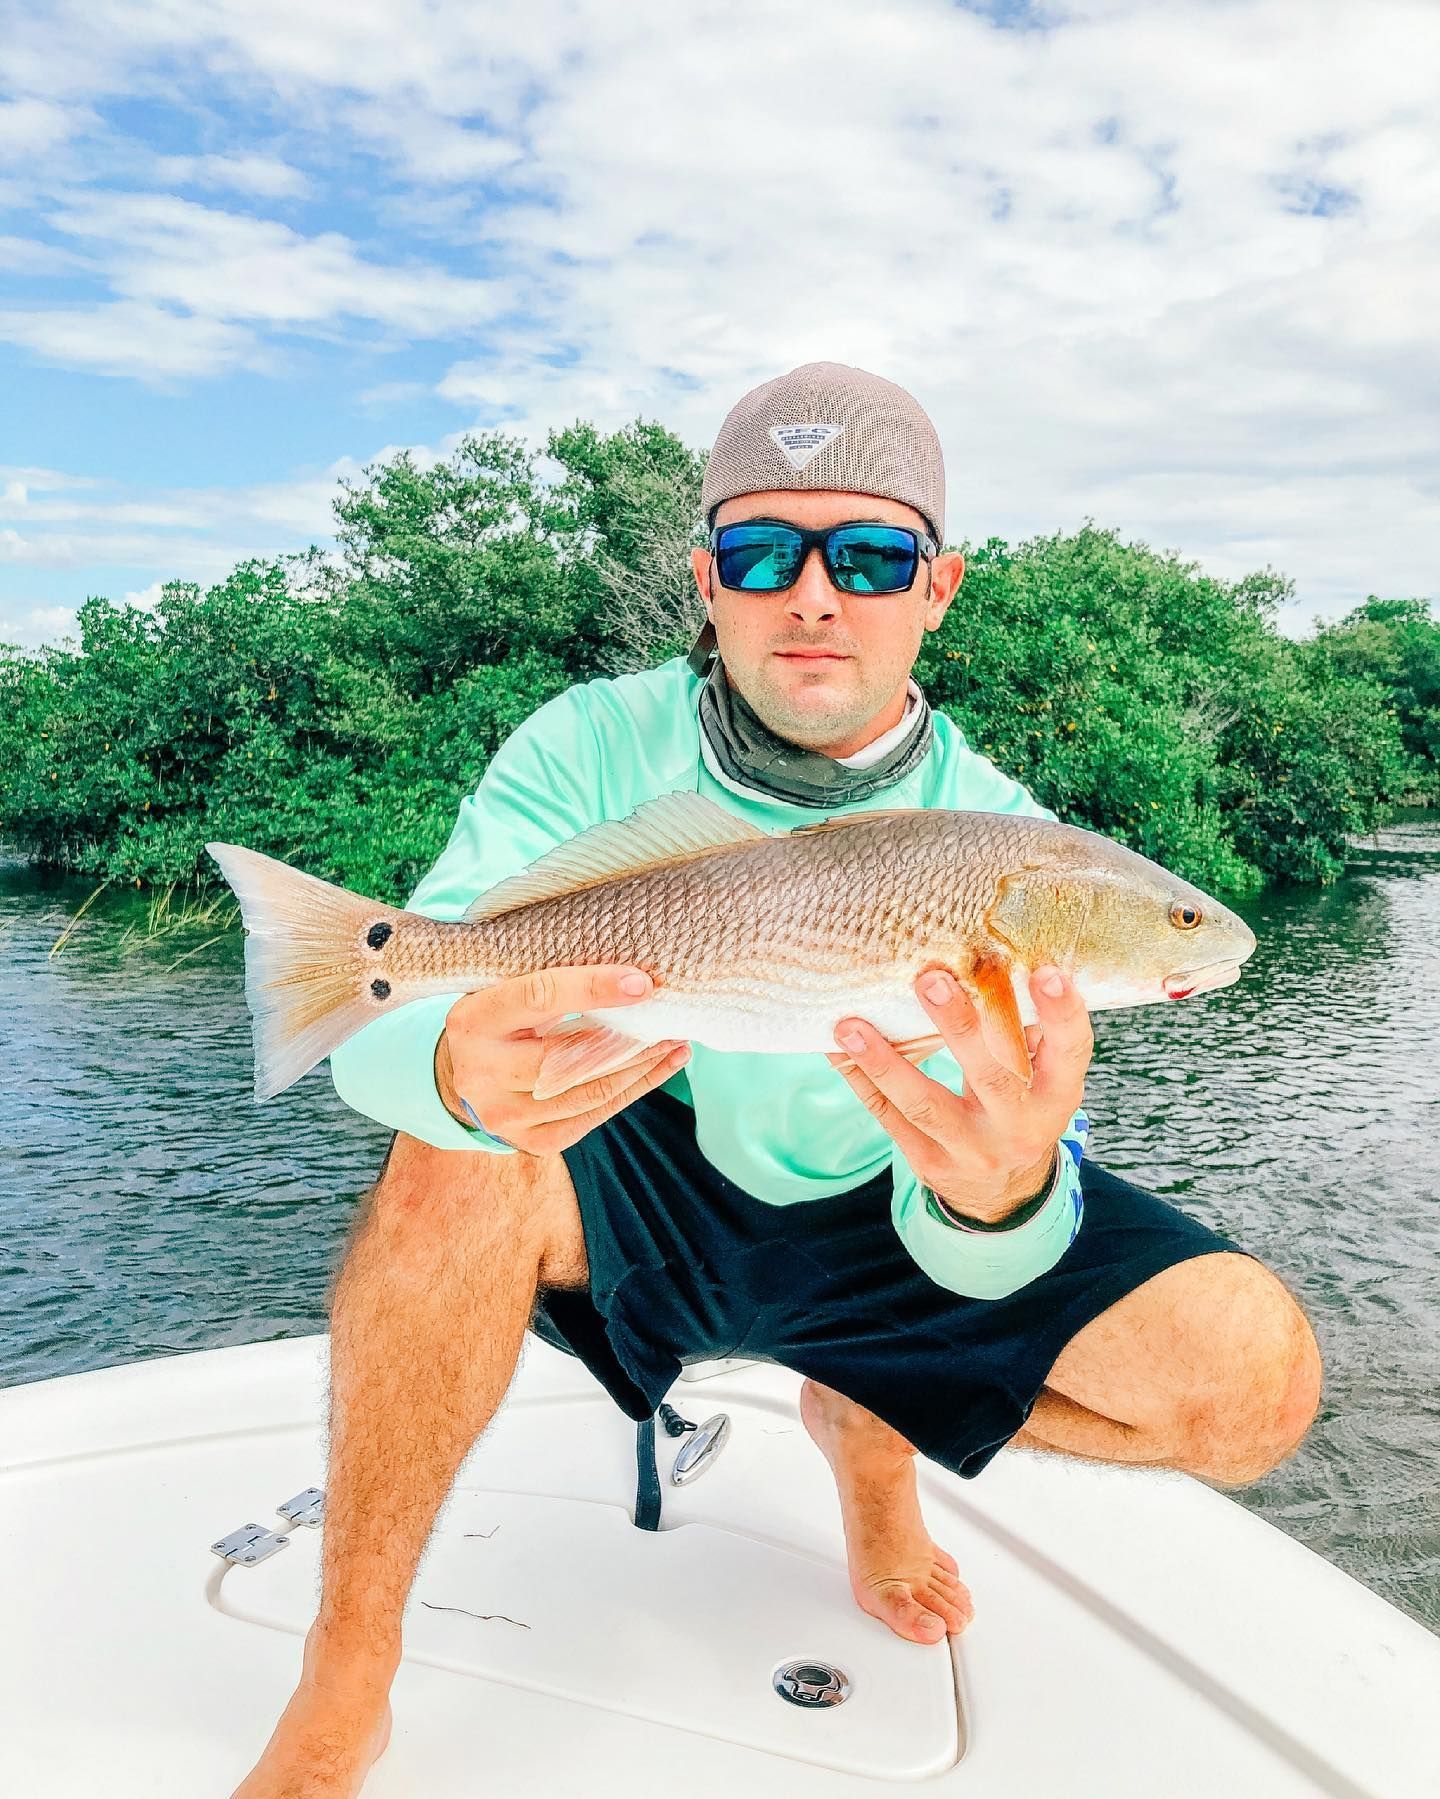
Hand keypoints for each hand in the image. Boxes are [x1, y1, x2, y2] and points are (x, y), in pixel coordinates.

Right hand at [436, 965, 688, 1155]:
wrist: (462, 1077)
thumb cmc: (499, 1021)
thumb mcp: (506, 991)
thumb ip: (552, 985)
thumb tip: (629, 975)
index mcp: (473, 1020)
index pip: (540, 998)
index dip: (594, 989)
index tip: (642, 984)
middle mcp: (482, 1073)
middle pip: (569, 1058)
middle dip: (630, 1041)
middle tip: (672, 1021)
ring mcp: (505, 1115)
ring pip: (589, 1093)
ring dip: (641, 1068)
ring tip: (675, 1044)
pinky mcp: (532, 1142)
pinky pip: (594, 1116)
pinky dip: (632, 1091)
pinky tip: (658, 1069)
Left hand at [827, 963, 1092, 1223]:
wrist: (1002, 1193)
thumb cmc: (1020, 1108)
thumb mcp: (1042, 1080)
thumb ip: (1025, 1031)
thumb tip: (990, 960)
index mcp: (1056, 1096)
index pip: (1069, 1052)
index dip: (1062, 1013)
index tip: (1046, 971)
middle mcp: (1019, 1127)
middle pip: (991, 1075)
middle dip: (959, 1027)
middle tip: (931, 980)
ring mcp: (972, 1150)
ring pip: (925, 1104)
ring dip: (884, 1062)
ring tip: (850, 1026)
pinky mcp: (930, 1162)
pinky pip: (889, 1118)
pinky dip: (861, 1081)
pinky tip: (838, 1051)